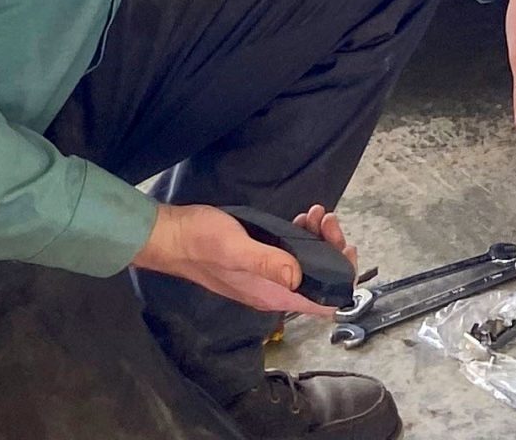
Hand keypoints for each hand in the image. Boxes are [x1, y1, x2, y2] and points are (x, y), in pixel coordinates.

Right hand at [132, 203, 355, 316]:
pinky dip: (304, 235)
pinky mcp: (260, 260)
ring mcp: (267, 276)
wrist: (170, 236)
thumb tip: (300, 276)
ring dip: (319, 239)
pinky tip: (302, 217)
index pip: (323, 303)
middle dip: (332, 249)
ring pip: (308, 264)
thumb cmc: (200, 241)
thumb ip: (267, 263)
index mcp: (273, 296)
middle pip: (320, 279)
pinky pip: (293, 253)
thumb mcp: (235, 249)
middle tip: (326, 219)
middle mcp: (274, 291)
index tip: (346, 249)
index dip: (342, 280)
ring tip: (315, 212)